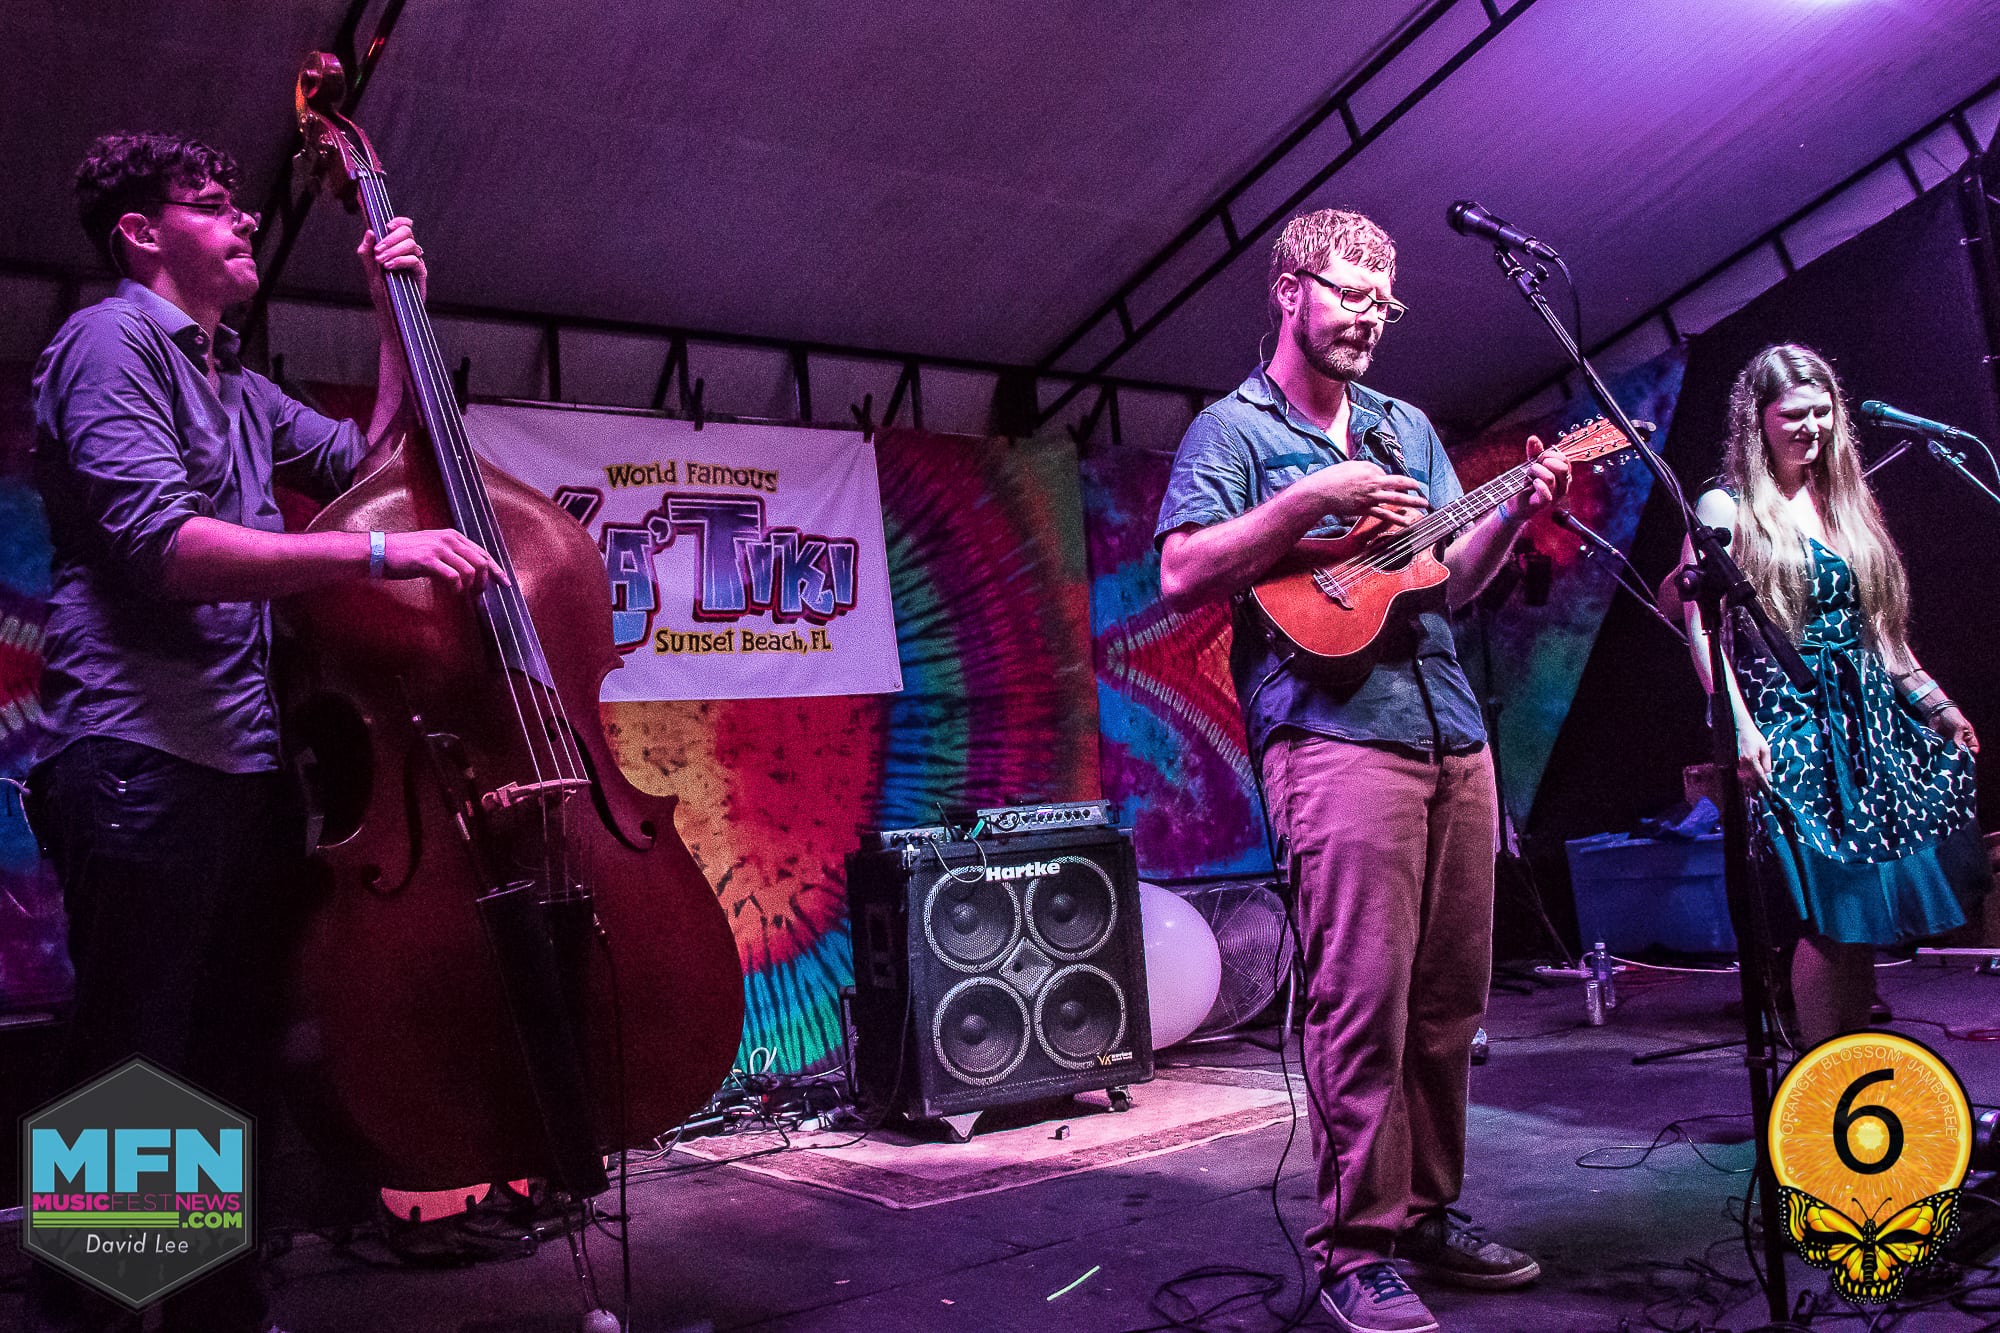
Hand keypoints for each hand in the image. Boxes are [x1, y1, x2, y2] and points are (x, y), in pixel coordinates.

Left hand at [360, 217, 427, 314]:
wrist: (389, 308)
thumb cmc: (381, 287)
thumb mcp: (369, 267)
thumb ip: (367, 250)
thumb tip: (370, 231)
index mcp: (398, 246)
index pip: (404, 226)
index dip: (399, 221)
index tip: (387, 226)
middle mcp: (409, 251)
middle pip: (407, 232)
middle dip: (391, 239)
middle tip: (378, 250)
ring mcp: (416, 261)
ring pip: (410, 245)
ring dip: (393, 250)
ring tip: (381, 261)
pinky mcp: (421, 273)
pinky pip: (414, 260)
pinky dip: (400, 260)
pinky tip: (389, 267)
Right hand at [384, 529, 508, 595]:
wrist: (381, 552)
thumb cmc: (407, 553)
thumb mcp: (434, 548)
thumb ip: (454, 555)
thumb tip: (473, 572)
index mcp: (453, 536)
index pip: (483, 553)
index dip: (496, 569)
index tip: (505, 583)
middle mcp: (448, 539)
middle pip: (481, 562)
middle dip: (485, 582)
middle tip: (478, 594)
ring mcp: (439, 548)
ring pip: (470, 570)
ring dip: (471, 587)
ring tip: (463, 594)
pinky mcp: (428, 560)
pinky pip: (453, 577)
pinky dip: (457, 588)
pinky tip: (452, 591)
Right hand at [1301, 459, 1428, 524]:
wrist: (1321, 492)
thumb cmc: (1332, 477)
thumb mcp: (1350, 466)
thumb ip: (1365, 469)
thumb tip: (1376, 474)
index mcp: (1370, 470)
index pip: (1386, 474)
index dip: (1388, 479)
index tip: (1392, 484)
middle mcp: (1374, 483)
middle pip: (1398, 484)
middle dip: (1413, 487)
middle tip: (1422, 490)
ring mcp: (1371, 497)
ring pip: (1396, 499)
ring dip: (1412, 502)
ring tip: (1423, 505)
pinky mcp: (1365, 509)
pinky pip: (1384, 514)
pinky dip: (1396, 519)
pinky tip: (1406, 521)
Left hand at [1506, 435, 1571, 520]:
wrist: (1514, 504)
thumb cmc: (1526, 485)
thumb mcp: (1531, 465)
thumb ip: (1534, 452)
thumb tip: (1533, 438)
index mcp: (1563, 476)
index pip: (1564, 459)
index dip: (1550, 454)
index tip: (1538, 458)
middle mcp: (1563, 486)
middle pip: (1562, 467)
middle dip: (1544, 461)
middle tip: (1533, 467)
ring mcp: (1555, 496)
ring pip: (1550, 477)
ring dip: (1535, 472)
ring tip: (1528, 476)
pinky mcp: (1544, 504)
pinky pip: (1546, 494)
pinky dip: (1537, 485)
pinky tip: (1531, 483)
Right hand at [1737, 725, 1772, 788]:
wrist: (1740, 729)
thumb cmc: (1754, 737)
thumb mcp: (1765, 749)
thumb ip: (1766, 763)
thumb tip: (1768, 775)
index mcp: (1751, 760)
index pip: (1760, 777)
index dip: (1765, 786)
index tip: (1769, 793)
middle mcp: (1742, 764)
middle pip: (1750, 782)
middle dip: (1756, 790)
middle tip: (1762, 797)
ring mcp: (1737, 764)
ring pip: (1744, 780)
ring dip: (1750, 787)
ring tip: (1756, 794)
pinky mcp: (1734, 763)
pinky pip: (1740, 775)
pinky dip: (1745, 781)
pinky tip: (1749, 784)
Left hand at [1932, 705, 1978, 755]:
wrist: (1937, 712)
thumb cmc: (1952, 716)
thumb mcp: (1959, 726)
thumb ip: (1960, 737)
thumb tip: (1962, 749)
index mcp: (1969, 737)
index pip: (1973, 748)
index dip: (1971, 753)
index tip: (1965, 755)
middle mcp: (1960, 742)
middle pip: (1962, 753)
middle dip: (1958, 755)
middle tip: (1953, 754)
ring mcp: (1950, 743)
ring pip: (1951, 753)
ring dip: (1948, 754)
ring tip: (1945, 752)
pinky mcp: (1940, 743)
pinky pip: (1941, 750)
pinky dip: (1940, 751)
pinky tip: (1938, 750)